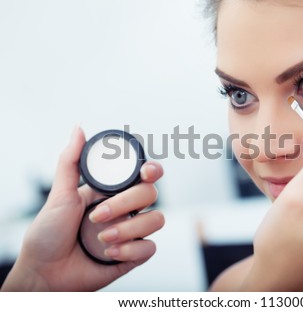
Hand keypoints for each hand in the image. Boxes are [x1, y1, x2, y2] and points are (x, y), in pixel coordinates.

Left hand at [1, 126, 164, 290]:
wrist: (45, 274)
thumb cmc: (48, 234)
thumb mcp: (59, 195)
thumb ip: (71, 161)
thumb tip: (78, 128)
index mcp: (112, 192)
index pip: (142, 175)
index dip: (152, 170)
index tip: (147, 172)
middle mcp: (126, 210)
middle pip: (151, 194)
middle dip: (126, 203)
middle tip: (98, 215)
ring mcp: (132, 232)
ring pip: (157, 219)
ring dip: (129, 229)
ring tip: (102, 238)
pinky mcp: (134, 255)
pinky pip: (150, 248)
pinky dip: (130, 250)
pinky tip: (109, 253)